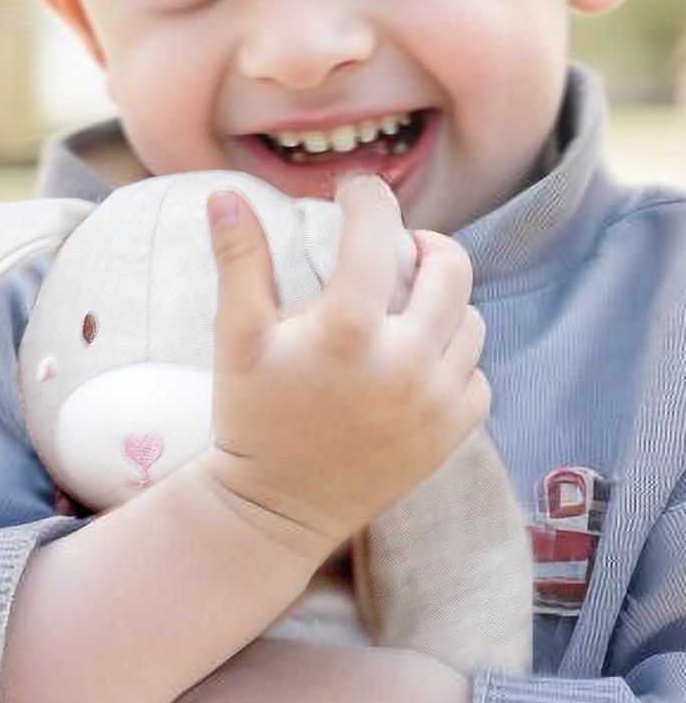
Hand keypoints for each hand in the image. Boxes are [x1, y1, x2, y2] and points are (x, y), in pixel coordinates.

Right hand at [197, 174, 488, 562]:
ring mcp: (436, 400)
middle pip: (449, 266)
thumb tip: (226, 194)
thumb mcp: (235, 337)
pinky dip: (452, 357)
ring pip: (470, 318)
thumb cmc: (250, 417)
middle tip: (395, 246)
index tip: (353, 193)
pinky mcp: (452, 433)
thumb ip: (240, 261)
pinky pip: (476, 372)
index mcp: (348, 330)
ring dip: (440, 301)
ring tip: (403, 306)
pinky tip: (414, 360)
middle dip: (423, 243)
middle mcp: (405, 361)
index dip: (367, 198)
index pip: (378, 232)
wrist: (274, 509)